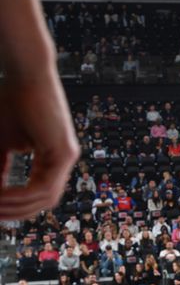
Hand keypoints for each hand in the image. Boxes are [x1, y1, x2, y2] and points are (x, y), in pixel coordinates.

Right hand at [0, 71, 79, 218]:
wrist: (25, 73)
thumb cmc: (10, 100)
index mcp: (51, 157)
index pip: (36, 193)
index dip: (14, 205)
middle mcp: (63, 160)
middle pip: (43, 202)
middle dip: (15, 211)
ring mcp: (67, 157)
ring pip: (45, 198)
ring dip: (15, 205)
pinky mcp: (65, 153)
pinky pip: (45, 186)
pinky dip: (22, 194)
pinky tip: (2, 195)